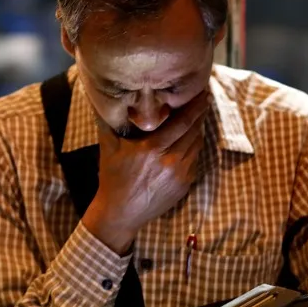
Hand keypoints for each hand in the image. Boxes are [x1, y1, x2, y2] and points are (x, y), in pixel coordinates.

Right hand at [83, 90, 210, 254]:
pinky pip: (194, 161)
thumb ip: (108, 121)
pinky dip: (194, 148)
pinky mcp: (184, 186)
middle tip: (203, 99)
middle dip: (200, 114)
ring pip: (197, 146)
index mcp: (153, 148)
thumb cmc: (113, 178)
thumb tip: (103, 99)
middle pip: (194, 131)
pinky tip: (190, 141)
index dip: (195, 106)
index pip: (182, 122)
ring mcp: (180, 175)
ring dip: (199, 130)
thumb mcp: (108, 147)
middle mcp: (171, 161)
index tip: (202, 93)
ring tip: (198, 118)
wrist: (121, 213)